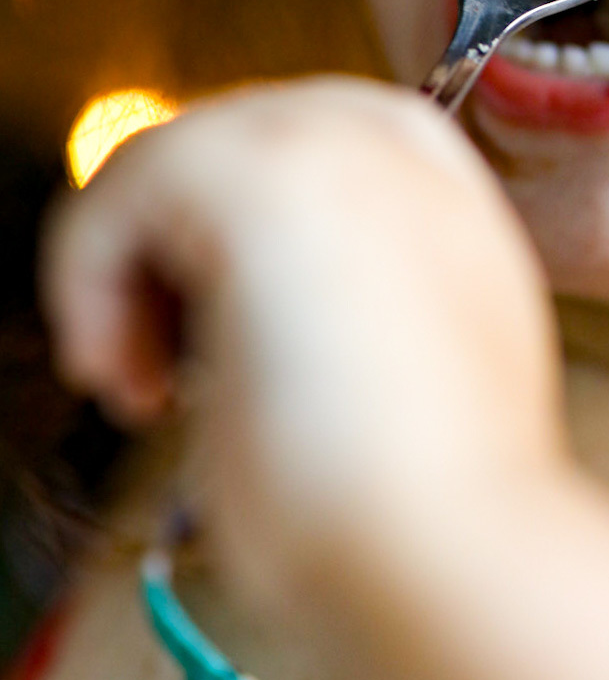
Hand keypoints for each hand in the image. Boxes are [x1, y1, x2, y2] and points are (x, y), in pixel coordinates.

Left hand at [43, 77, 564, 621]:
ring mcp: (334, 142)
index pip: (305, 159)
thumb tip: (249, 297)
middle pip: (233, 143)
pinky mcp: (256, 173)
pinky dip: (87, 274)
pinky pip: (124, 181)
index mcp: (446, 191)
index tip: (206, 336)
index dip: (231, 242)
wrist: (450, 537)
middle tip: (159, 370)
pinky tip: (118, 368)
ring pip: (174, 154)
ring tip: (141, 381)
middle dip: (175, 251)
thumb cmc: (422, 496)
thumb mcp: (395, 362)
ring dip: (131, 266)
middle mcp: (397, 146)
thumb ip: (337, 295)